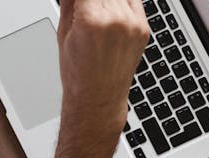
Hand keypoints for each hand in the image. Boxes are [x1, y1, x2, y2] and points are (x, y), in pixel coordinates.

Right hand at [48, 0, 148, 157]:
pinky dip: (122, 1)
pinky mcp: (144, 29)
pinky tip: (111, 8)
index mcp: (92, 19)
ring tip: (96, 10)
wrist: (100, 96)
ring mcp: (134, 25)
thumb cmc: (78, 70)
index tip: (79, 0)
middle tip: (86, 7)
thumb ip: (70, 0)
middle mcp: (118, 20)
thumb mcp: (64, 29)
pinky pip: (134, 1)